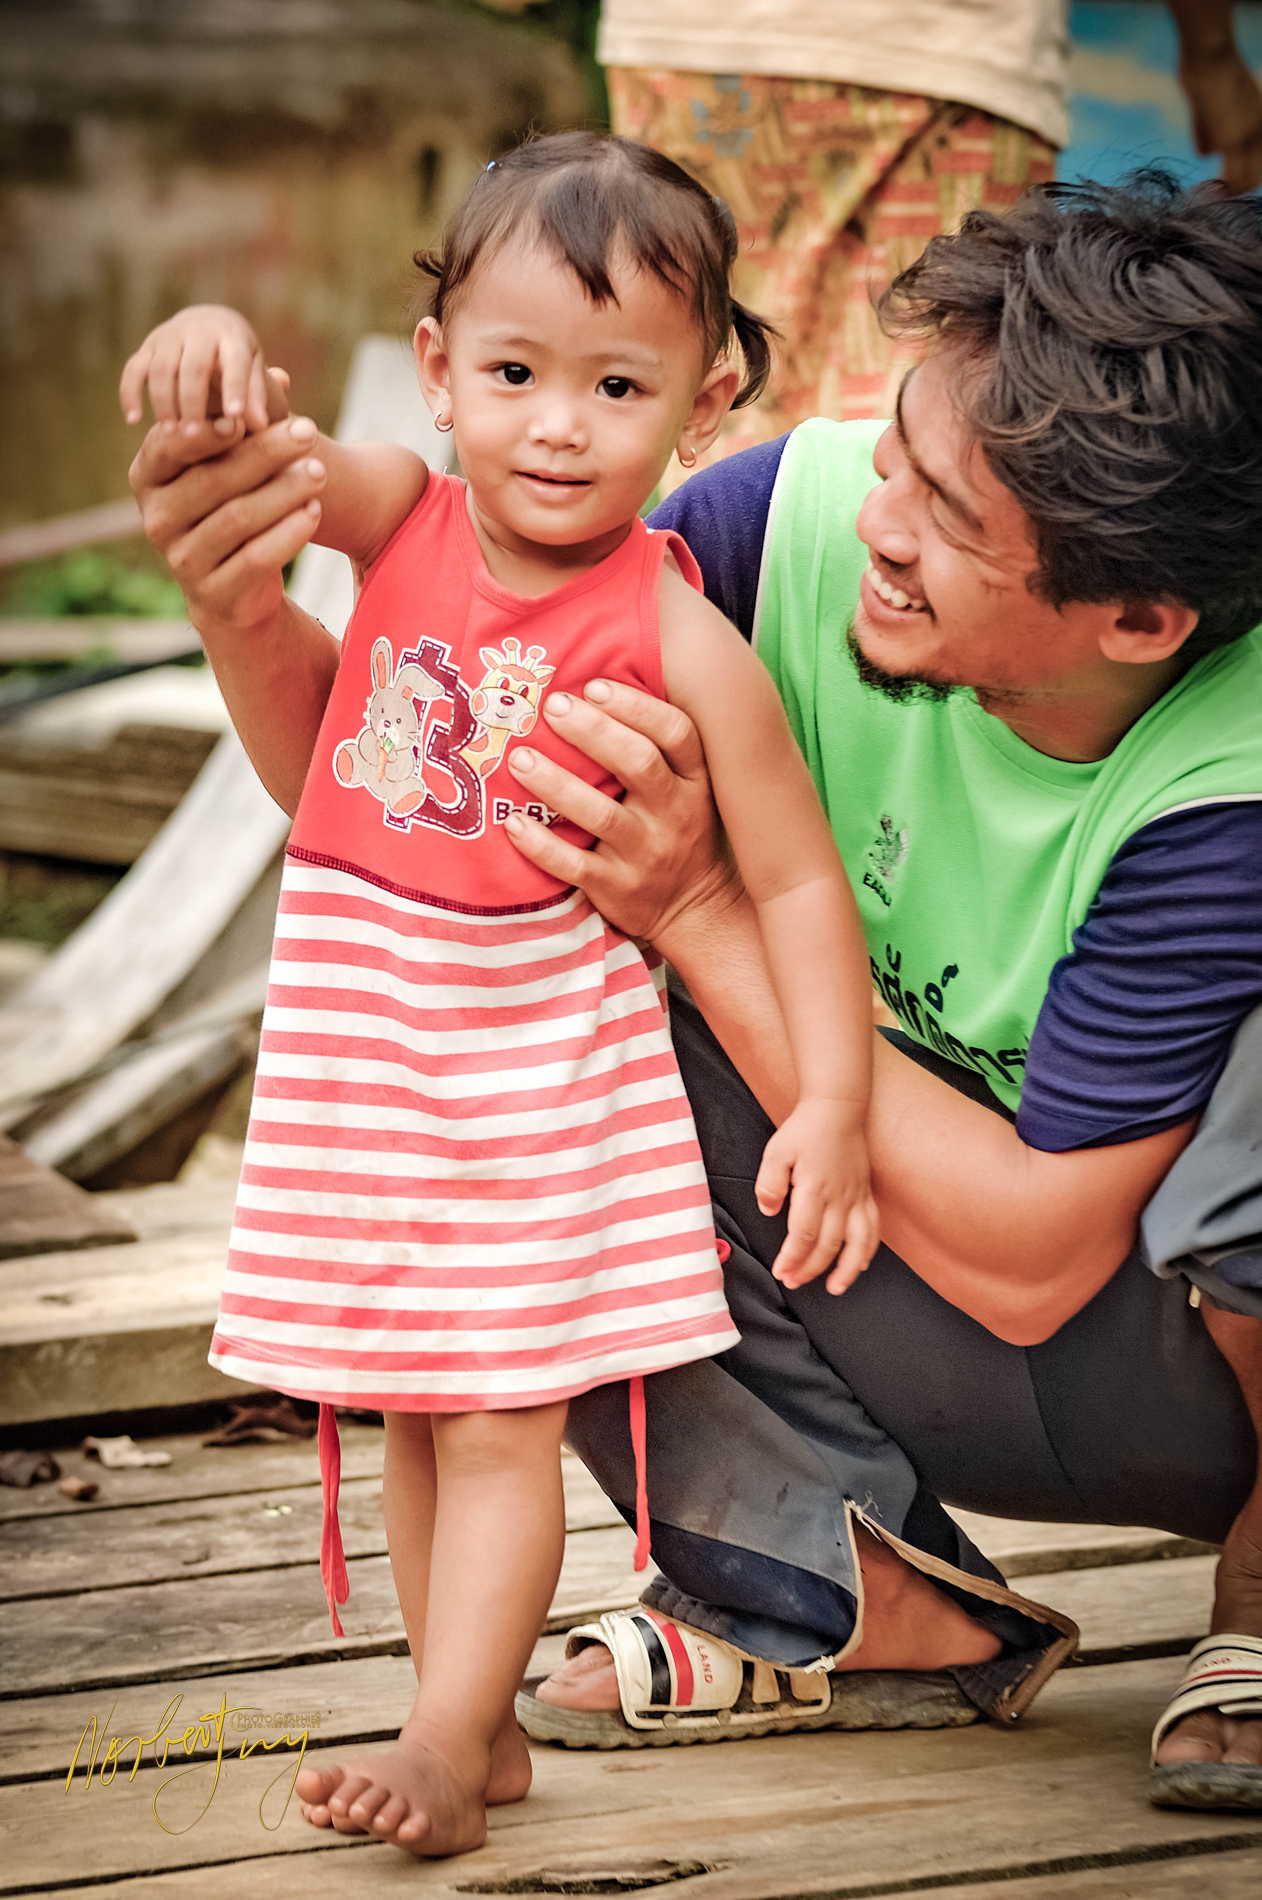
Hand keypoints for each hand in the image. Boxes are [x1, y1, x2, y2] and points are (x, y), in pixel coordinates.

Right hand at [119, 304, 272, 432]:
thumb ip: (257, 397)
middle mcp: (197, 331)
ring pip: (160, 368)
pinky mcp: (147, 346)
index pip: (234, 361)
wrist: (208, 322)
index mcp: (231, 336)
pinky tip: (133, 419)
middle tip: (192, 435)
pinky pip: (133, 369)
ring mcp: (168, 336)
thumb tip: (262, 427)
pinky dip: (130, 393)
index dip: (234, 388)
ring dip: (163, 401)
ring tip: (169, 432)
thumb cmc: (238, 357)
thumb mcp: (253, 370)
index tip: (234, 417)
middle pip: (192, 366)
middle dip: (192, 402)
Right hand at [128, 405, 324, 640]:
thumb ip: (249, 426)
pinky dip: (288, 533)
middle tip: (307, 430)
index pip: (169, 447)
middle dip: (265, 453)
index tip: (246, 416)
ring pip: (237, 519)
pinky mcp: (212, 592)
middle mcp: (157, 519)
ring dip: (283, 491)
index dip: (206, 431)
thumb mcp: (231, 467)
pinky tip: (314, 511)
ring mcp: (181, 560)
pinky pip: (255, 558)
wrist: (234, 590)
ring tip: (319, 471)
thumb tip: (282, 376)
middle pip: (214, 480)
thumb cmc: (230, 510)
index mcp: (149, 479)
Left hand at [500, 678, 740, 945]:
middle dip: (594, 733)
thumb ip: (660, 747)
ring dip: (558, 784)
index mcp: (694, 782)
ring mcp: (646, 854)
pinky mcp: (617, 889)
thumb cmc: (683, 831)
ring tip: (520, 759)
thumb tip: (596, 687)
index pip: (676, 735)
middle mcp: (676, 815)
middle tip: (552, 706)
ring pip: (602, 814)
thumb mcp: (692, 788)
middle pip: (639, 765)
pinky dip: (541, 846)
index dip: (637, 707)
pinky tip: (513, 824)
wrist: (698, 909)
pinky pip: (575, 866)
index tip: (595, 685)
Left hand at [756, 1102, 879, 1294]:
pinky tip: (860, 1265)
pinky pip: (873, 1228)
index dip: (792, 1258)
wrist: (837, 1109)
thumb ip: (769, 1183)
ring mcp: (856, 1197)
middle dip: (810, 1269)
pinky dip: (868, 1249)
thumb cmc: (804, 1130)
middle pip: (828, 1245)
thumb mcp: (776, 1151)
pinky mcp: (865, 1194)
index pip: (804, 1235)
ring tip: (835, 1289)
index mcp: (814, 1189)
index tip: (780, 1271)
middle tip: (793, 1282)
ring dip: (846, 1269)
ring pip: (857, 1242)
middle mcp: (839, 1197)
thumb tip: (768, 1210)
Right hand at [1179, 42, 1261, 192]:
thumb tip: (1207, 154)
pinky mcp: (1231, 141)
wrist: (1207, 57)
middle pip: (1257, 173)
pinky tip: (1204, 196)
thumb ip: (1208, 131)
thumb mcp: (1206, 106)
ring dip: (1228, 194)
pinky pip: (1230, 178)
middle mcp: (1260, 127)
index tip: (1222, 187)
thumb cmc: (1204, 72)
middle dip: (1237, 189)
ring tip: (1209, 200)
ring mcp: (1248, 135)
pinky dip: (1218, 192)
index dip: (1244, 176)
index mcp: (1259, 116)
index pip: (1259, 158)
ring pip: (1247, 179)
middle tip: (1215, 198)